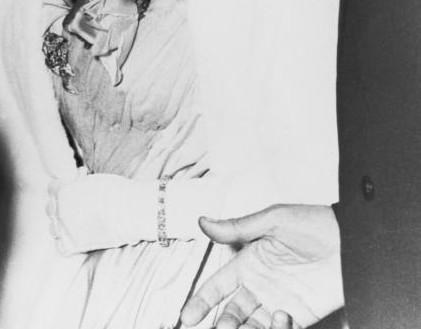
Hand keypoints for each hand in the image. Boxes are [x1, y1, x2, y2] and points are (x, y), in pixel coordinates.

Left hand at [47, 173, 156, 253]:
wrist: (132, 211)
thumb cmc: (117, 192)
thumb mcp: (91, 180)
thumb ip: (77, 184)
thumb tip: (76, 181)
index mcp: (63, 191)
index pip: (52, 189)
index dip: (62, 189)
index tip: (71, 191)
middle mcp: (60, 210)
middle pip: (51, 209)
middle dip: (61, 207)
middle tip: (75, 207)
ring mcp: (66, 228)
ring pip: (53, 228)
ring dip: (62, 226)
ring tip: (75, 223)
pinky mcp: (76, 245)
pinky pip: (61, 247)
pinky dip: (66, 244)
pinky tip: (76, 239)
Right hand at [179, 204, 340, 328]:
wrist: (352, 241)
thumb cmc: (314, 224)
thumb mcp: (272, 220)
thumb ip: (237, 227)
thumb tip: (203, 222)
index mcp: (248, 263)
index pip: (217, 286)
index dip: (201, 301)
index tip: (186, 317)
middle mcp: (261, 286)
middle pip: (232, 311)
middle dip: (221, 323)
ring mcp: (280, 301)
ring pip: (252, 325)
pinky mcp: (301, 315)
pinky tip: (278, 321)